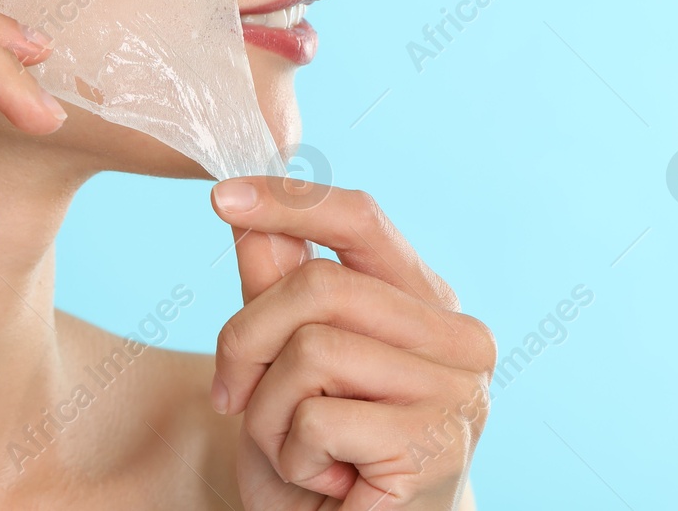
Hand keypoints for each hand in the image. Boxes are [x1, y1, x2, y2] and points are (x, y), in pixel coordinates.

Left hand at [210, 177, 495, 509]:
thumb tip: (247, 210)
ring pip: (311, 351)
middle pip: (318, 284)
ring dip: (269, 411)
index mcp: (426, 300)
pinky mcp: (435, 445)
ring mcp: (455, 390)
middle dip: (247, 338)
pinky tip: (326, 481)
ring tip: (296, 450)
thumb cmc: (323, 454)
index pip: (360, 220)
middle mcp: (457, 336)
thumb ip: (275, 285)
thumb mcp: (282, 360)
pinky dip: (293, 456)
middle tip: (230, 394)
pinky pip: (320, 420)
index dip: (288, 202)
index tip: (220, 197)